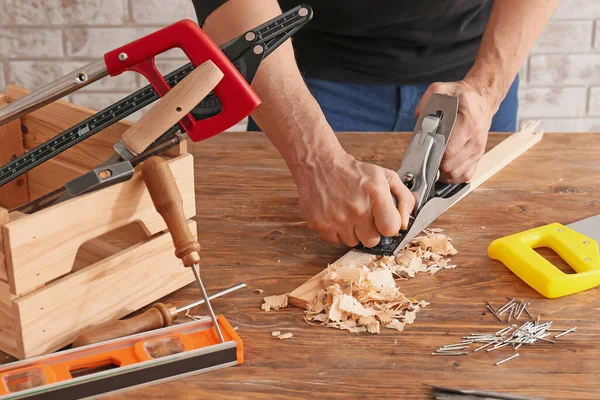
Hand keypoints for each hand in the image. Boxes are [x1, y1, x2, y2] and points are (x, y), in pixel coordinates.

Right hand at [293, 151, 414, 247]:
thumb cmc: (353, 172)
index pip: (391, 229)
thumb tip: (405, 223)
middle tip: (364, 215)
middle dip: (371, 230)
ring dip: (353, 232)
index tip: (384, 220)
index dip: (389, 226)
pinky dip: (338, 233)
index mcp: (375, 194)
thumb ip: (403, 199)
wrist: (319, 165)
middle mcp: (357, 209)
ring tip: (349, 214)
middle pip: (373, 240)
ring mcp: (338, 219)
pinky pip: (337, 242)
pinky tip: (338, 217)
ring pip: (354, 242)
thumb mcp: (385, 176)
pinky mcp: (322, 226)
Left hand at [415, 78, 496, 182]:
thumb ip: (426, 102)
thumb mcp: (441, 90)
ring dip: (442, 171)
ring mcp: (478, 151)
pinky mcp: (478, 157)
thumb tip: (419, 119)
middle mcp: (476, 140)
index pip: (449, 150)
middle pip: (450, 165)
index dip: (434, 152)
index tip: (426, 148)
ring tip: (434, 161)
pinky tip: (444, 168)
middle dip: (434, 162)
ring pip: (456, 173)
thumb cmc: (461, 96)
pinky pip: (465, 176)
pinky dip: (453, 176)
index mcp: (468, 124)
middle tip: (427, 154)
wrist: (482, 98)